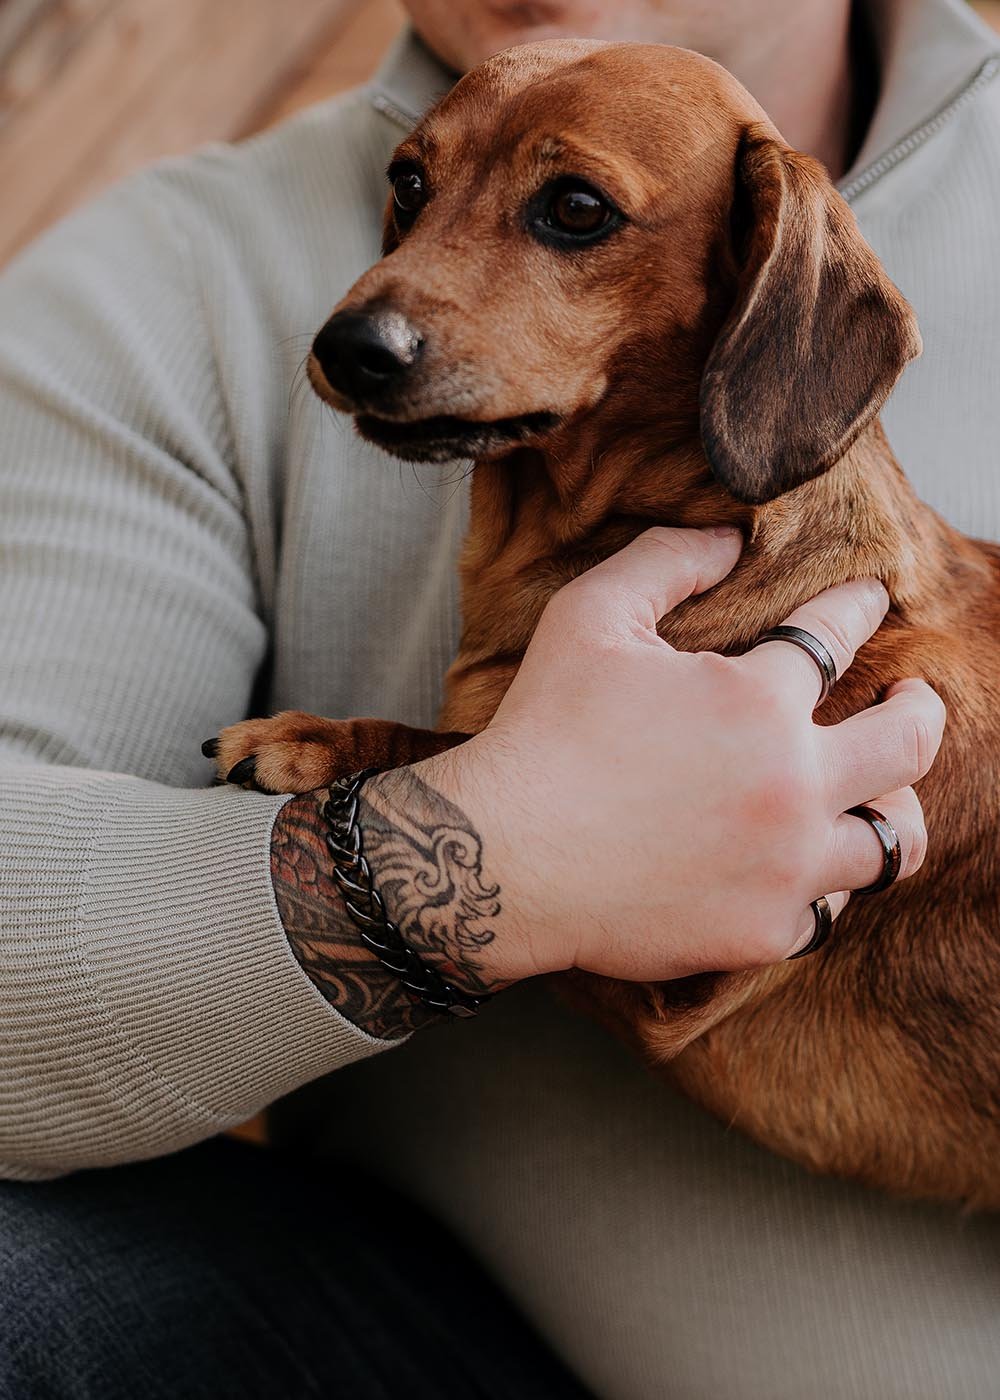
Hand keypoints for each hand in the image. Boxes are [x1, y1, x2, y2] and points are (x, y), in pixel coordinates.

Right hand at [415, 526, 944, 983]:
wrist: (504, 859)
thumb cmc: (543, 733)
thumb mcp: (590, 618)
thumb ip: (666, 562)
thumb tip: (729, 542)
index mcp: (758, 699)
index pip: (837, 635)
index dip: (858, 606)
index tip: (871, 598)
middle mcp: (794, 784)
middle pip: (910, 743)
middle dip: (924, 708)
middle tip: (916, 697)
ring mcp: (785, 866)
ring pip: (893, 841)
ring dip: (893, 809)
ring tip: (883, 798)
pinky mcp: (761, 931)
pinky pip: (828, 909)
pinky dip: (824, 882)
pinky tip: (806, 867)